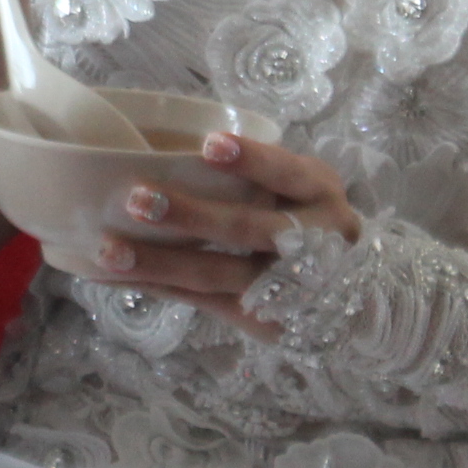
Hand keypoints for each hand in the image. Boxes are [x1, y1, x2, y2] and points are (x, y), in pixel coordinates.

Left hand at [76, 133, 361, 339]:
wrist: (358, 300)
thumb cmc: (311, 221)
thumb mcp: (306, 190)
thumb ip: (262, 175)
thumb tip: (167, 150)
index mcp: (320, 194)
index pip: (289, 172)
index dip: (252, 159)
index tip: (209, 144)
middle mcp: (313, 242)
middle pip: (249, 228)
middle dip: (191, 215)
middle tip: (137, 199)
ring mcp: (288, 289)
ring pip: (219, 275)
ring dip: (160, 263)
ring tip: (109, 251)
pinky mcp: (265, 323)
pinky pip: (205, 303)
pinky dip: (161, 288)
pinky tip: (121, 277)